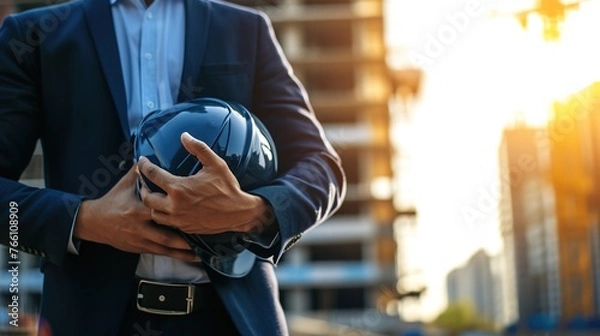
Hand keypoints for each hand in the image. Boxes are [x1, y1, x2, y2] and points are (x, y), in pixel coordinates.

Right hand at [74, 164, 198, 261]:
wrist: (94, 223)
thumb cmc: (113, 200)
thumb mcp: (125, 185)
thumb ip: (139, 172)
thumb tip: (149, 156)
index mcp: (138, 209)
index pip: (160, 209)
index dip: (177, 211)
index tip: (195, 209)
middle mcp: (141, 226)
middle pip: (166, 234)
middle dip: (185, 238)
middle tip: (204, 235)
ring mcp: (141, 239)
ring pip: (166, 247)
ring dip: (184, 251)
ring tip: (202, 251)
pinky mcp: (141, 248)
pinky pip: (162, 253)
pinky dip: (177, 256)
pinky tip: (191, 257)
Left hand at [138, 132, 270, 234]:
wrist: (239, 213)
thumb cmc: (228, 188)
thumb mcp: (215, 164)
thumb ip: (198, 148)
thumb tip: (184, 135)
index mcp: (179, 188)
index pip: (152, 175)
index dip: (144, 166)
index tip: (141, 161)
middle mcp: (175, 206)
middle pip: (147, 198)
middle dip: (143, 187)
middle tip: (144, 180)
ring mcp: (179, 219)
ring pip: (154, 214)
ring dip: (151, 205)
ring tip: (153, 196)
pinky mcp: (185, 228)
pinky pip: (166, 223)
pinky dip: (163, 216)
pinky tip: (167, 208)